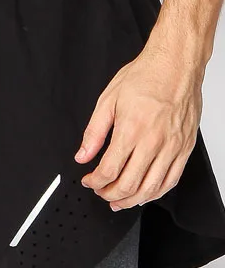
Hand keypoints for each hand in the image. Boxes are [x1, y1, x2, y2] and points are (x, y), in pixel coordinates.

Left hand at [74, 40, 202, 210]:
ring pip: (152, 188)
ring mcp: (172, 148)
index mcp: (131, 129)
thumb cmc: (144, 77)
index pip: (109, 169)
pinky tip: (145, 193)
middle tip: (101, 192)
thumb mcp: (108, 99)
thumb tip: (83, 154)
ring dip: (132, 200)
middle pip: (129, 183)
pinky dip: (156, 193)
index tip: (88, 181)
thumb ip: (94, 131)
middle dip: (110, 194)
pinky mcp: (185, 149)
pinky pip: (172, 180)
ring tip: (119, 200)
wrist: (174, 67)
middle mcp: (153, 142)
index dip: (95, 181)